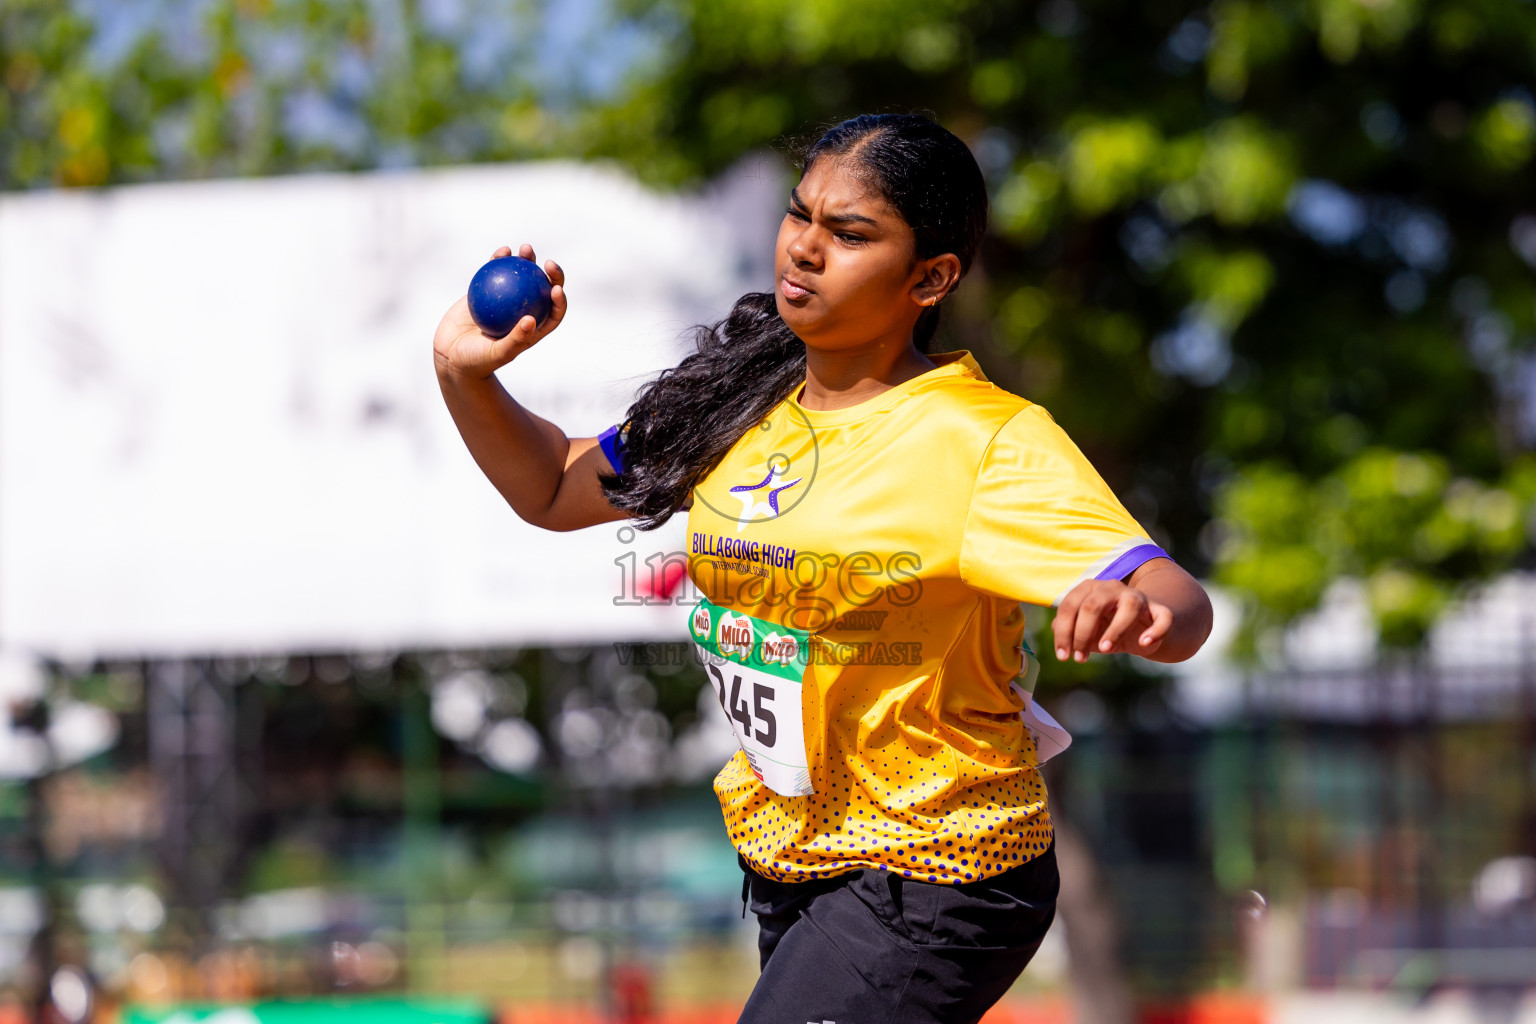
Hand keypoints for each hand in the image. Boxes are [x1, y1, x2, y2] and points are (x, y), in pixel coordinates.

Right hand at [433, 243, 567, 379]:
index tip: (556, 289)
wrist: (450, 355)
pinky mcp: (487, 291)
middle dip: (551, 274)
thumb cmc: (477, 361)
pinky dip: (500, 260)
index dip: (560, 300)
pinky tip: (503, 251)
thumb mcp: (498, 354)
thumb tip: (532, 320)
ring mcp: (505, 300)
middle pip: (543, 290)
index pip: (553, 313)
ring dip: (527, 260)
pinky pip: (496, 272)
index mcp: (533, 329)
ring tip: (525, 249)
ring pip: (520, 276)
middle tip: (548, 263)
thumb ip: (516, 339)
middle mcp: (522, 312)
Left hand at [1051, 578, 1172, 662]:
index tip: (1063, 656)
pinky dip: (1155, 630)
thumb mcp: (1087, 630)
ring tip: (1105, 650)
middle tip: (1079, 659)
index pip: (1070, 605)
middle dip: (1082, 634)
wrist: (1143, 629)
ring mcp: (1138, 597)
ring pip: (1129, 606)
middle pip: (1093, 605)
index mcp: (1090, 589)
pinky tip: (1143, 643)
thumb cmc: (1107, 627)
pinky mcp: (1159, 611)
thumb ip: (1069, 629)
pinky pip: (1163, 617)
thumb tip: (1054, 628)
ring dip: (1115, 630)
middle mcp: (1113, 588)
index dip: (1063, 632)